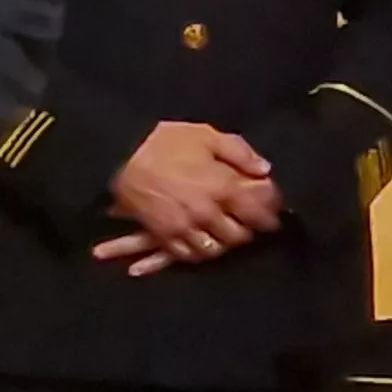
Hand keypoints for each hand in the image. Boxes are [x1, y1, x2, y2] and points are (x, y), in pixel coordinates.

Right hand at [89, 122, 280, 277]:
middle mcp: (206, 213)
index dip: (269, 215)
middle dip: (246, 230)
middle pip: (238, 236)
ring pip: (214, 250)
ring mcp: (183, 227)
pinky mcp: (163, 234)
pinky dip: (197, 253)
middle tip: (247, 224)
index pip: (257, 213)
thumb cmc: (164, 141)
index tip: (271, 214)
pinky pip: (187, 255)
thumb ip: (239, 152)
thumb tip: (264, 170)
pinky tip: (200, 243)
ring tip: (223, 234)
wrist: (119, 153)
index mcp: (222, 187)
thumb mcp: (206, 135)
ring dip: (222, 244)